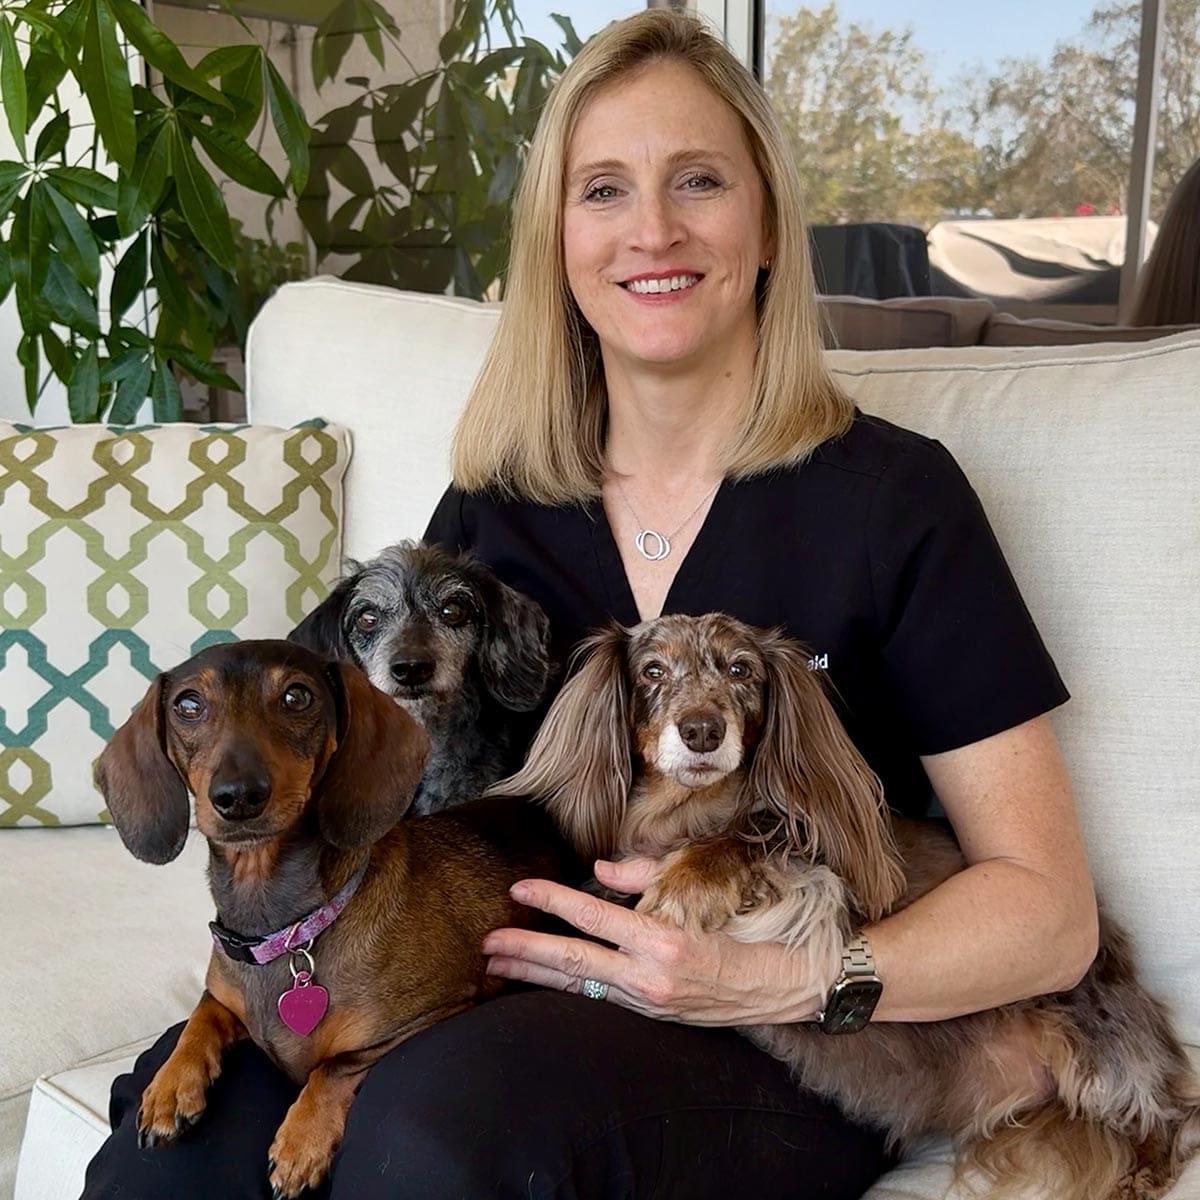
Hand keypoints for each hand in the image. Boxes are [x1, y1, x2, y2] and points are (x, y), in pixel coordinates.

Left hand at [482, 859, 830, 1026]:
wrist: (789, 984)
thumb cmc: (749, 928)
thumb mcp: (698, 889)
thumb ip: (643, 877)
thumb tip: (597, 870)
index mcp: (663, 941)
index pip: (593, 917)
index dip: (551, 900)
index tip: (519, 887)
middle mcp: (651, 978)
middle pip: (572, 962)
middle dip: (524, 952)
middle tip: (485, 943)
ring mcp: (650, 1002)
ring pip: (580, 986)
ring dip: (536, 975)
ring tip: (497, 966)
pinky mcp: (653, 1013)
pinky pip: (601, 997)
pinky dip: (568, 987)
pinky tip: (543, 980)